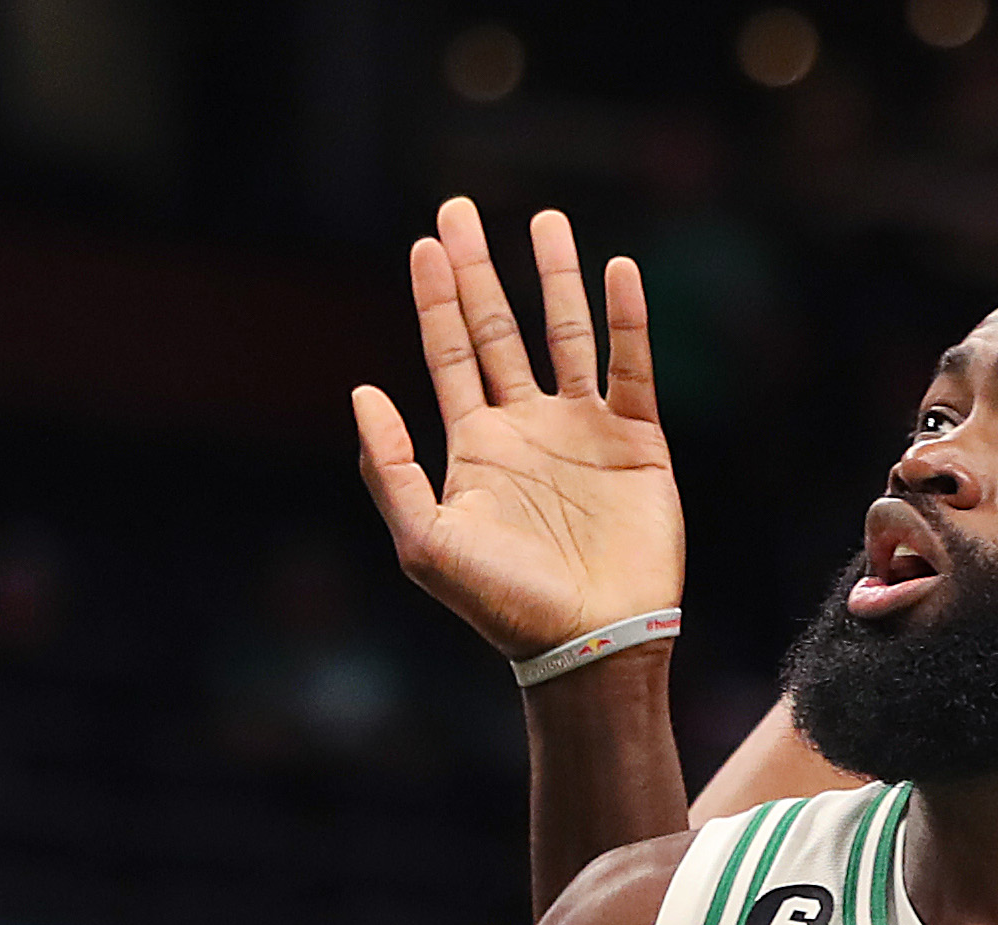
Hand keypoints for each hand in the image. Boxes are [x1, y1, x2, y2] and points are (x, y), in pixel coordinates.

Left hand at [352, 199, 682, 660]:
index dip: (436, 299)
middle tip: (460, 208)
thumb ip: (390, 469)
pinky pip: (631, 368)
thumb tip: (361, 392)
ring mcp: (582, 431)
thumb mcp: (425, 543)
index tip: (426, 243)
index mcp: (475, 446)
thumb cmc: (502, 604)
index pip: (449, 354)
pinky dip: (628, 320)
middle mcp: (526, 428)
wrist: (589, 642)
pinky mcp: (636, 443)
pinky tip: (618, 272)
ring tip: (546, 221)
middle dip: (479, 270)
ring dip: (555, 278)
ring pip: (566, 335)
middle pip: (498, 328)